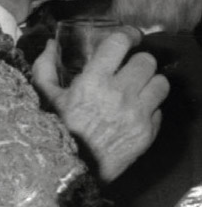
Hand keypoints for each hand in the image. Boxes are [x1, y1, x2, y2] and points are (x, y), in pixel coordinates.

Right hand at [31, 33, 169, 181]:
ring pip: (161, 83)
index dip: (128, 35)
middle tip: (128, 70)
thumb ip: (45, 67)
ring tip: (137, 90)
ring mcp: (137, 114)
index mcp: (94, 81)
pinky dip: (150, 109)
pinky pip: (160, 110)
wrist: (71, 171)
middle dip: (137, 62)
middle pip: (147, 61)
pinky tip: (134, 113)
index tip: (128, 39)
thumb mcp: (44, 98)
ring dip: (150, 84)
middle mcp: (119, 94)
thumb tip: (50, 45)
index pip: (121, 42)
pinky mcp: (147, 133)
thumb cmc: (55, 130)